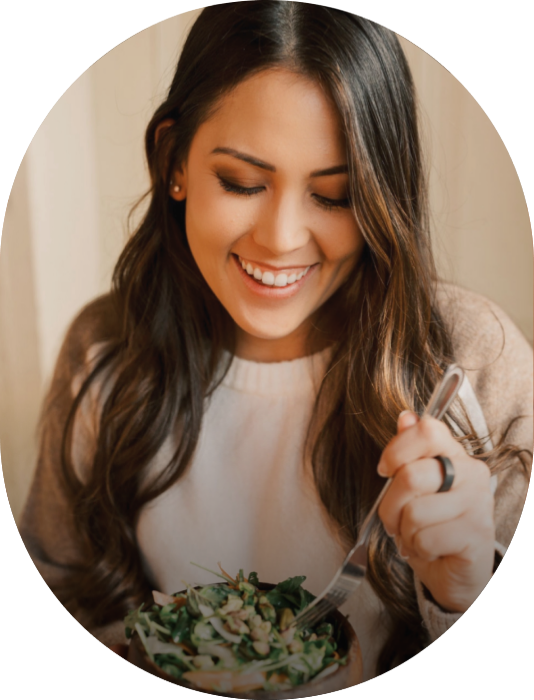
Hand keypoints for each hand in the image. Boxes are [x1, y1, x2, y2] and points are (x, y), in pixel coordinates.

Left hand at [376, 411, 494, 612]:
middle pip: (411, 476)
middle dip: (390, 505)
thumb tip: (406, 417)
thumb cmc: (432, 524)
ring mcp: (478, 504)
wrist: (455, 570)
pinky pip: (425, 538)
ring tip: (415, 536)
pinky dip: (418, 549)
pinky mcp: (477, 535)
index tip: (385, 470)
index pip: (428, 430)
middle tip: (395, 519)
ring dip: (404, 531)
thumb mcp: (414, 487)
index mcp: (455, 455)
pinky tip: (430, 549)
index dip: (397, 449)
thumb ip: (410, 452)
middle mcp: (472, 473)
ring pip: (414, 511)